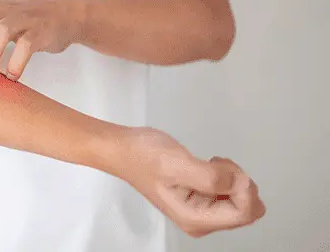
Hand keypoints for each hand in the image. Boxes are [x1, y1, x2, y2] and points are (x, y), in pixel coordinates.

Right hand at [115, 127, 265, 237]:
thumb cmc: (146, 156)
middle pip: (246, 210)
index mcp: (196, 219)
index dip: (243, 185)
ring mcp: (201, 212)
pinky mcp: (200, 200)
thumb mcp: (179, 164)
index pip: (245, 212)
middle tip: (214, 164)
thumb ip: (212, 178)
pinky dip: (226, 176)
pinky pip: (230, 194)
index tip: (221, 166)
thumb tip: (241, 183)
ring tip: (208, 163)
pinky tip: (208, 166)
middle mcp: (201, 222)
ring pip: (241, 201)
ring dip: (232, 177)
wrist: (124, 149)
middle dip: (238, 182)